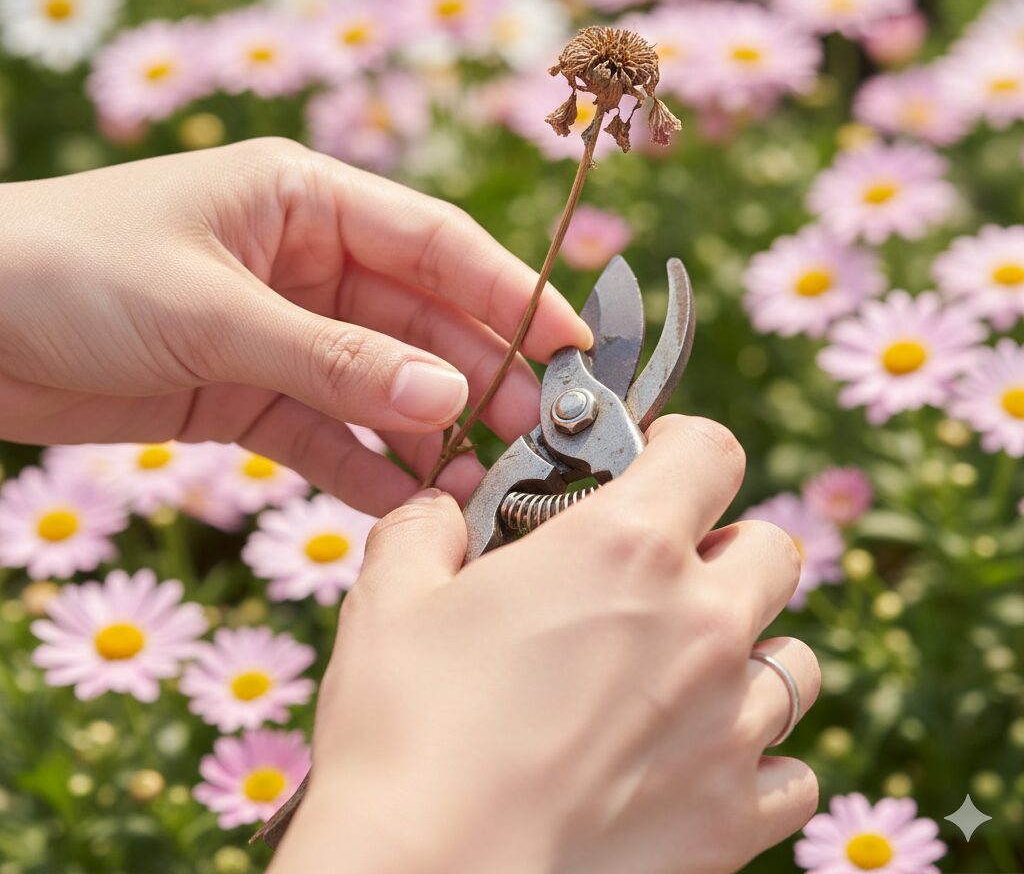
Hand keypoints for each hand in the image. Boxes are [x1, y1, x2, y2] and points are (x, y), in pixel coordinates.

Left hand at [0, 138, 590, 512]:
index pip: (436, 244)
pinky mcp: (250, 396)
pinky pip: (328, 435)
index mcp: (308, 203)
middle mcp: (309, 264)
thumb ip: (333, 360)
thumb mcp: (212, 309)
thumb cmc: (70, 271)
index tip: (573, 345)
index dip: (510, 291)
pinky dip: (368, 469)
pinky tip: (413, 506)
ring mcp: (284, 334)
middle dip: (482, 376)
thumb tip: (447, 397)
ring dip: (432, 432)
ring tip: (487, 482)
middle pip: (422, 322)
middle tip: (542, 435)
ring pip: (383, 385)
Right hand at [275, 415, 819, 873]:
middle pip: (773, 548)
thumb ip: (426, 527)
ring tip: (678, 671)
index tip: (651, 464)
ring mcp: (730, 725)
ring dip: (747, 648)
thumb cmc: (404, 731)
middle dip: (724, 546)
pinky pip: (791, 769)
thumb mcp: (392, 599)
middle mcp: (700, 624)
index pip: (712, 450)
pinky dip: (755, 756)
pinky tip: (690, 758)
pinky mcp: (734, 818)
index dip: (682, 445)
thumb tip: (439, 511)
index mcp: (625, 548)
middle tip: (658, 573)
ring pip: (796, 657)